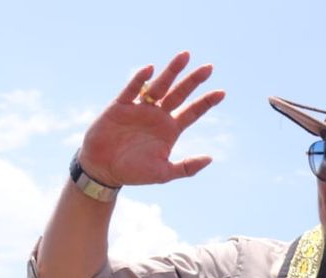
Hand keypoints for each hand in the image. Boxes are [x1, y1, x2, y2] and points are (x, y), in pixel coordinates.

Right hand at [77, 51, 224, 187]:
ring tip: (185, 56)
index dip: (206, 102)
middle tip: (209, 68)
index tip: (222, 92)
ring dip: (172, 72)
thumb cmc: (134, 173)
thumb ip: (186, 167)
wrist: (103, 169)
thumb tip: (210, 158)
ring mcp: (140, 108)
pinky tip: (150, 69)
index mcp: (170, 130)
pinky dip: (140, 79)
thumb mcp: (163, 173)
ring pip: (159, 86)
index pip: (192, 112)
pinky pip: (131, 89)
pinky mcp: (120, 106)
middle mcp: (158, 116)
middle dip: (193, 81)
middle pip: (180, 94)